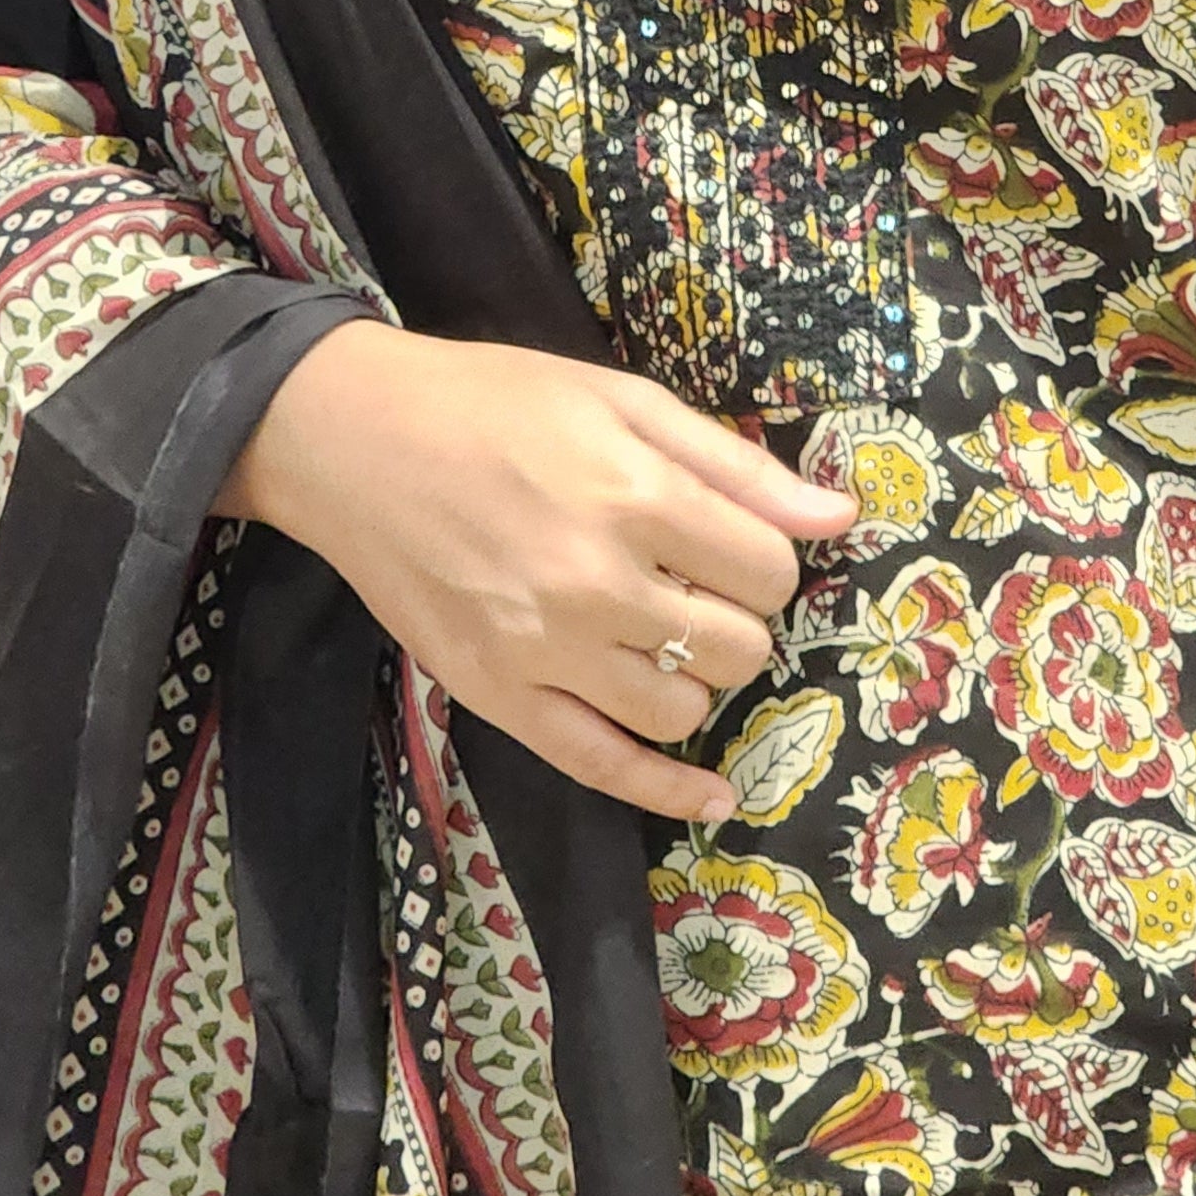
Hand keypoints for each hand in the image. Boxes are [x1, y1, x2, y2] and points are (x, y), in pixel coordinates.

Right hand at [219, 323, 857, 818]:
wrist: (356, 440)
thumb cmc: (495, 403)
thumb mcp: (621, 400)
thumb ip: (734, 464)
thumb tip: (838, 517)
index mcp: (634, 495)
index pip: (768, 569)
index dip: (769, 560)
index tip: (737, 544)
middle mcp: (596, 584)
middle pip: (738, 646)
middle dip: (738, 619)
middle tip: (699, 587)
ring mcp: (543, 652)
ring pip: (683, 711)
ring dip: (698, 681)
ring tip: (667, 639)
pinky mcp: (497, 698)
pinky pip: (602, 767)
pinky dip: (668, 791)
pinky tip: (712, 795)